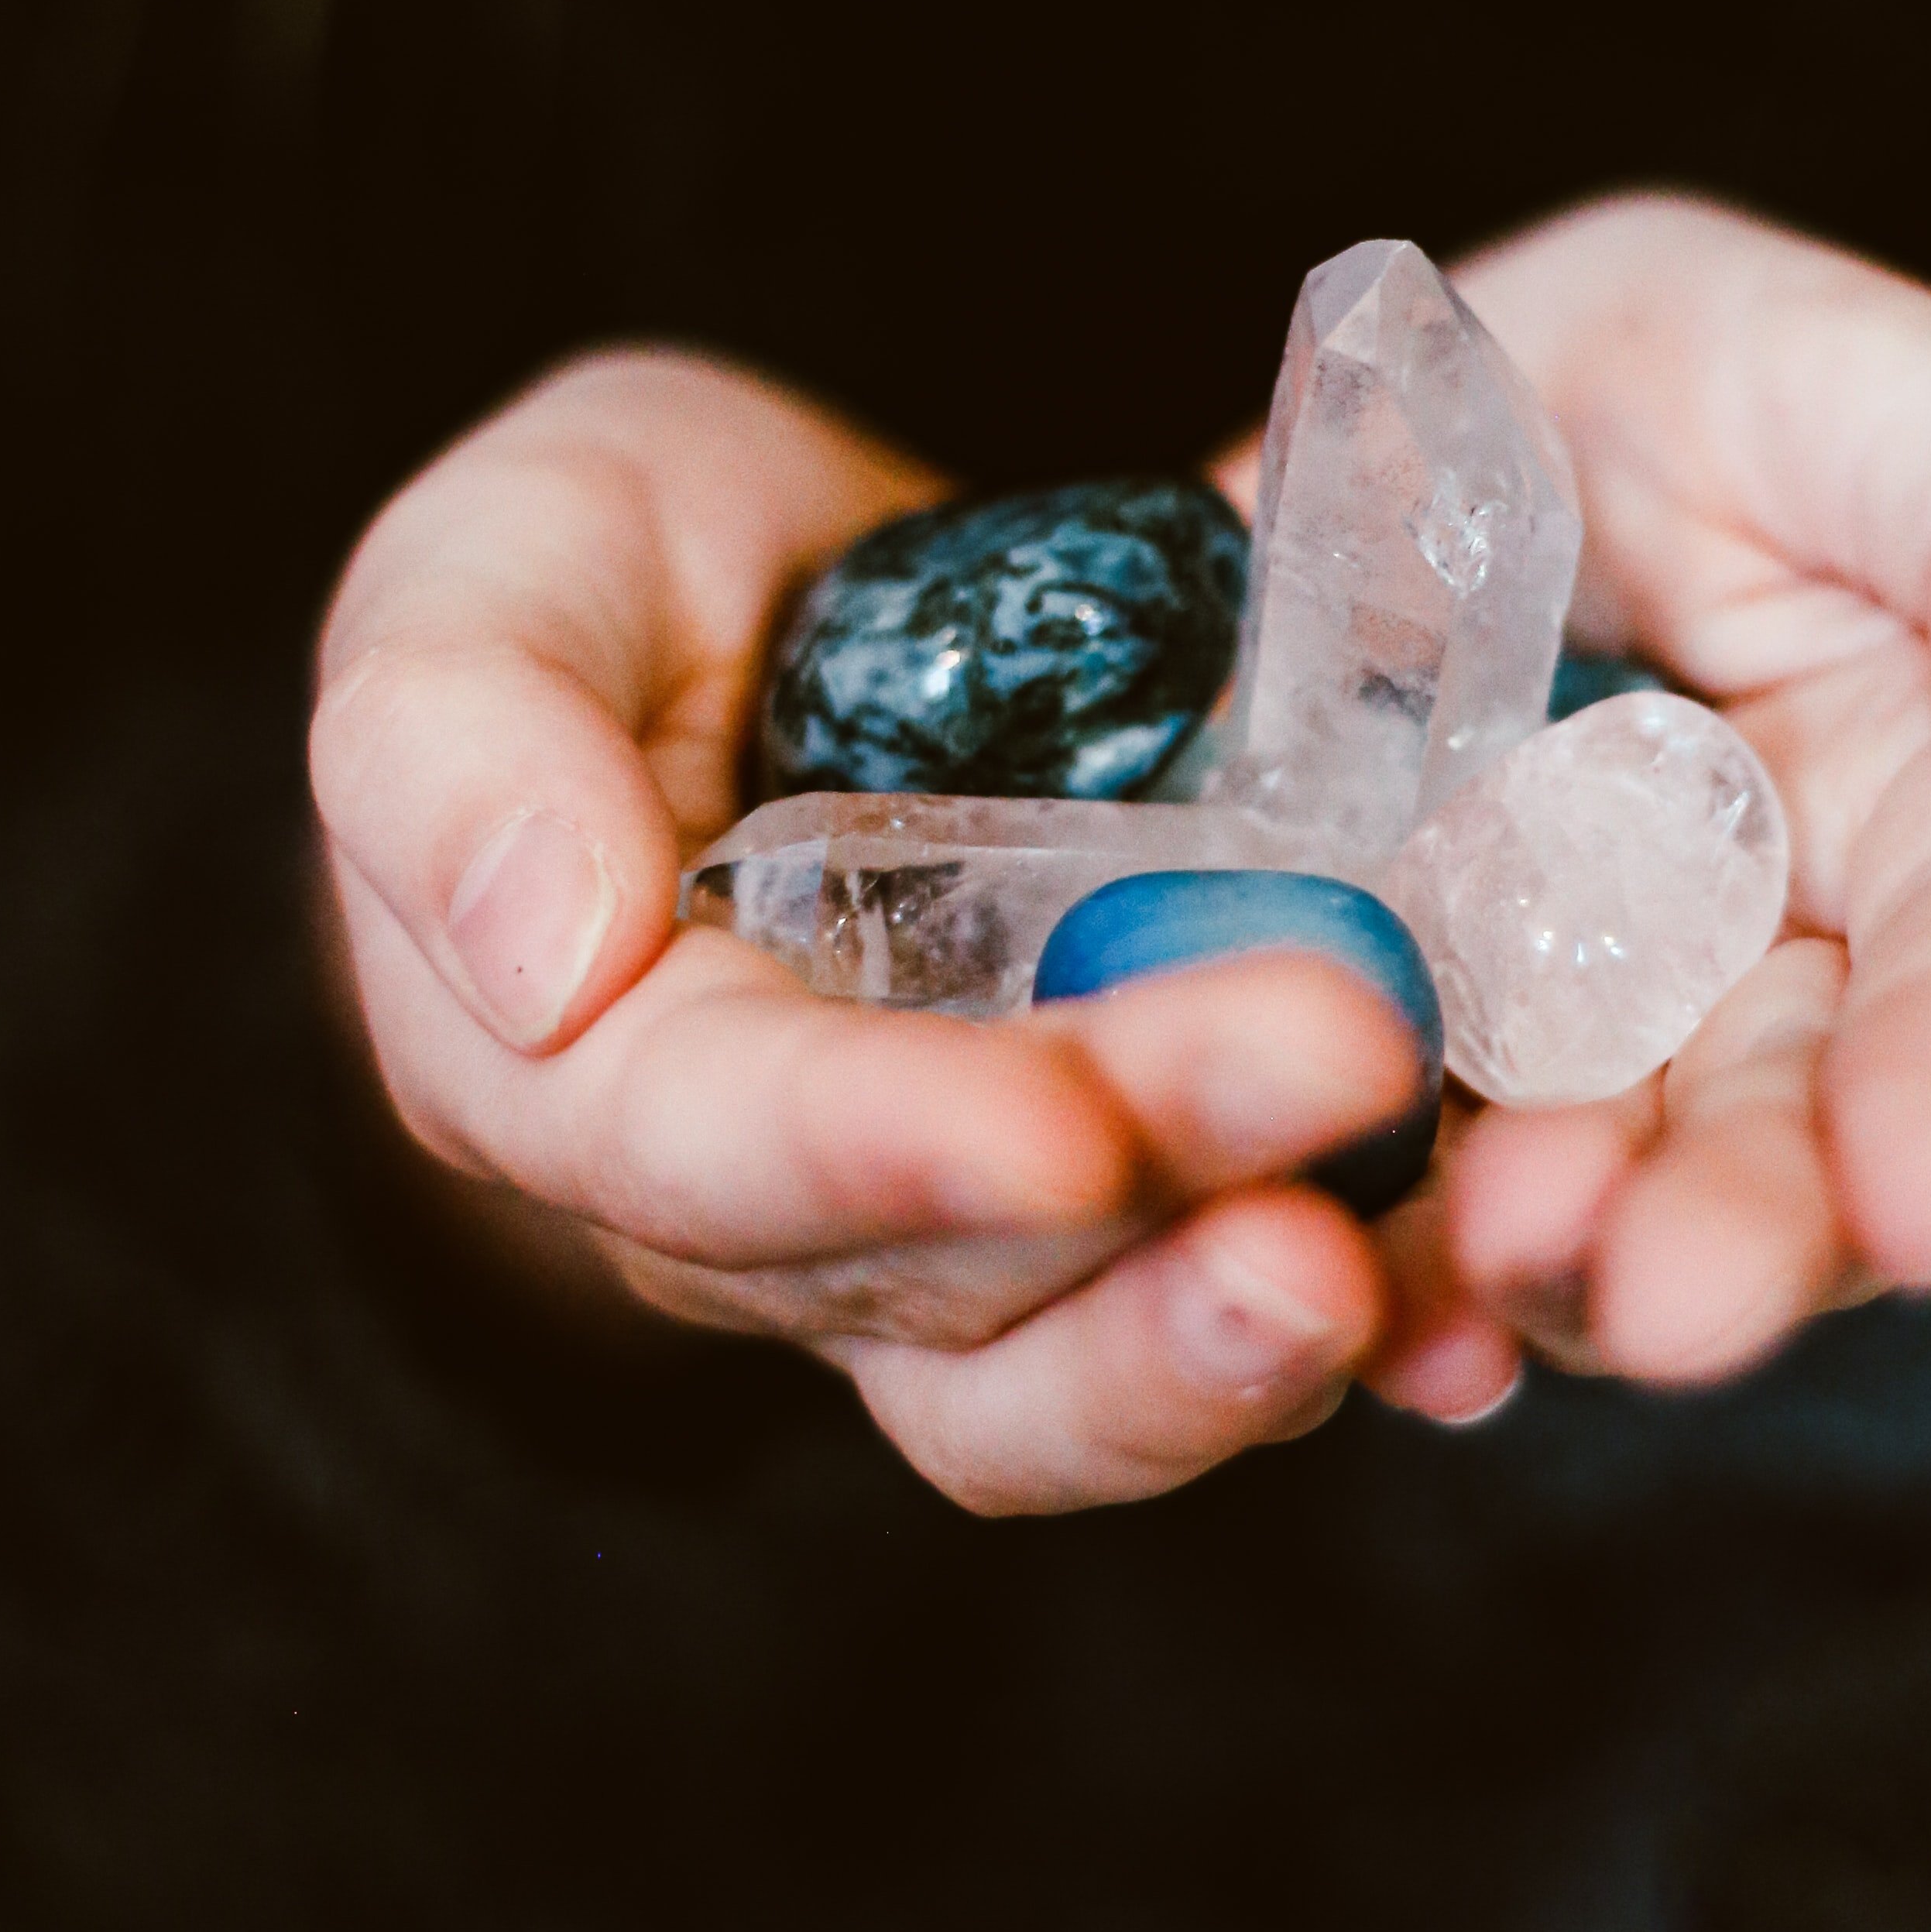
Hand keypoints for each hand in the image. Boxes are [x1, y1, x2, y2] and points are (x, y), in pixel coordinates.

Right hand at [311, 352, 1420, 1512]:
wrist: (782, 626)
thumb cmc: (610, 579)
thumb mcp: (503, 564)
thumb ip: (452, 730)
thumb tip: (537, 956)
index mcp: (572, 1068)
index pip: (715, 1151)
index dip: (891, 1148)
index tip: (1062, 1123)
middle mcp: (762, 1217)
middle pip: (945, 1269)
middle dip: (1148, 1186)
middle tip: (1343, 1065)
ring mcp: (951, 1246)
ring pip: (1077, 1367)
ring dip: (1239, 1337)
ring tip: (1397, 1266)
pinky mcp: (1118, 1224)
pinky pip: (1215, 1315)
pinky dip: (1359, 1328)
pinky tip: (1478, 1304)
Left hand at [1359, 196, 1930, 1412]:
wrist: (1412, 404)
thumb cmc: (1693, 380)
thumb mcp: (1861, 374)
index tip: (1930, 1207)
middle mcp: (1766, 977)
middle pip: (1786, 1139)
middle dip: (1743, 1234)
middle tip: (1674, 1308)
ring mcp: (1569, 1034)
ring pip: (1593, 1197)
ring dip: (1555, 1263)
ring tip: (1498, 1264)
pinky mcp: (1387, 1050)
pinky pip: (1389, 1192)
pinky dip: (1376, 1262)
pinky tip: (1353, 1301)